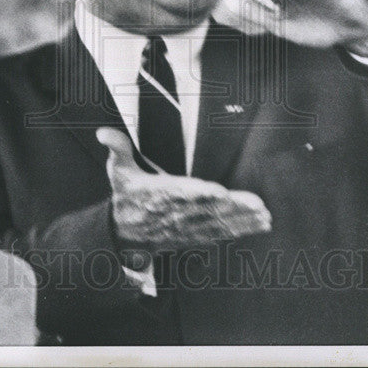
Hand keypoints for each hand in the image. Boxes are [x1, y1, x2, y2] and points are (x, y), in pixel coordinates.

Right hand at [97, 128, 271, 249]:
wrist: (123, 233)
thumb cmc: (127, 196)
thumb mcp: (118, 171)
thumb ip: (116, 149)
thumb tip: (103, 132)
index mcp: (160, 195)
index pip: (181, 194)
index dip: (199, 194)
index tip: (217, 192)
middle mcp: (177, 214)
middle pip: (208, 211)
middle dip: (234, 209)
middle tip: (257, 206)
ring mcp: (188, 227)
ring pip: (218, 224)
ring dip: (243, 221)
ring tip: (264, 217)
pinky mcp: (195, 236)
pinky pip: (220, 234)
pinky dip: (240, 231)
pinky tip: (258, 226)